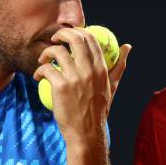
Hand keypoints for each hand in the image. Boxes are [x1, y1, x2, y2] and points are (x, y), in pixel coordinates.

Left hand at [33, 27, 130, 145]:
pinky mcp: (60, 87)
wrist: (86, 133)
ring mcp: (74, 78)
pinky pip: (46, 68)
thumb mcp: (112, 86)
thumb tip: (127, 47)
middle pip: (74, 39)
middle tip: (54, 39)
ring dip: (46, 52)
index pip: (91, 39)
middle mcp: (89, 70)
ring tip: (43, 60)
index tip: (70, 36)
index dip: (78, 31)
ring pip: (57, 51)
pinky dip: (39, 70)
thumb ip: (119, 65)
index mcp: (101, 68)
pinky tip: (38, 76)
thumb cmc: (98, 109)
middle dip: (61, 34)